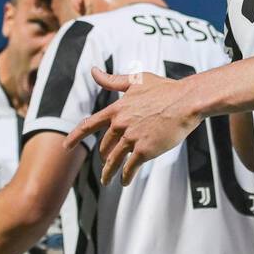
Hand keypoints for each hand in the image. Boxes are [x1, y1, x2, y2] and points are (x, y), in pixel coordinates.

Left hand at [64, 68, 200, 184]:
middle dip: (103, 156)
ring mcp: (132, 138)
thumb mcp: (137, 80)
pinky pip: (130, 167)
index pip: (89, 125)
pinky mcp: (145, 150)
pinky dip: (125, 176)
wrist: (187, 102)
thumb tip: (93, 71)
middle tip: (106, 163)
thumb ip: (113, 80)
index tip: (67, 146)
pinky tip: (125, 182)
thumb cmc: (165, 89)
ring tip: (108, 181)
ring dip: (109, 172)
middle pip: (104, 145)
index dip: (75, 136)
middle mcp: (121, 125)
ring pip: (114, 160)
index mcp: (117, 109)